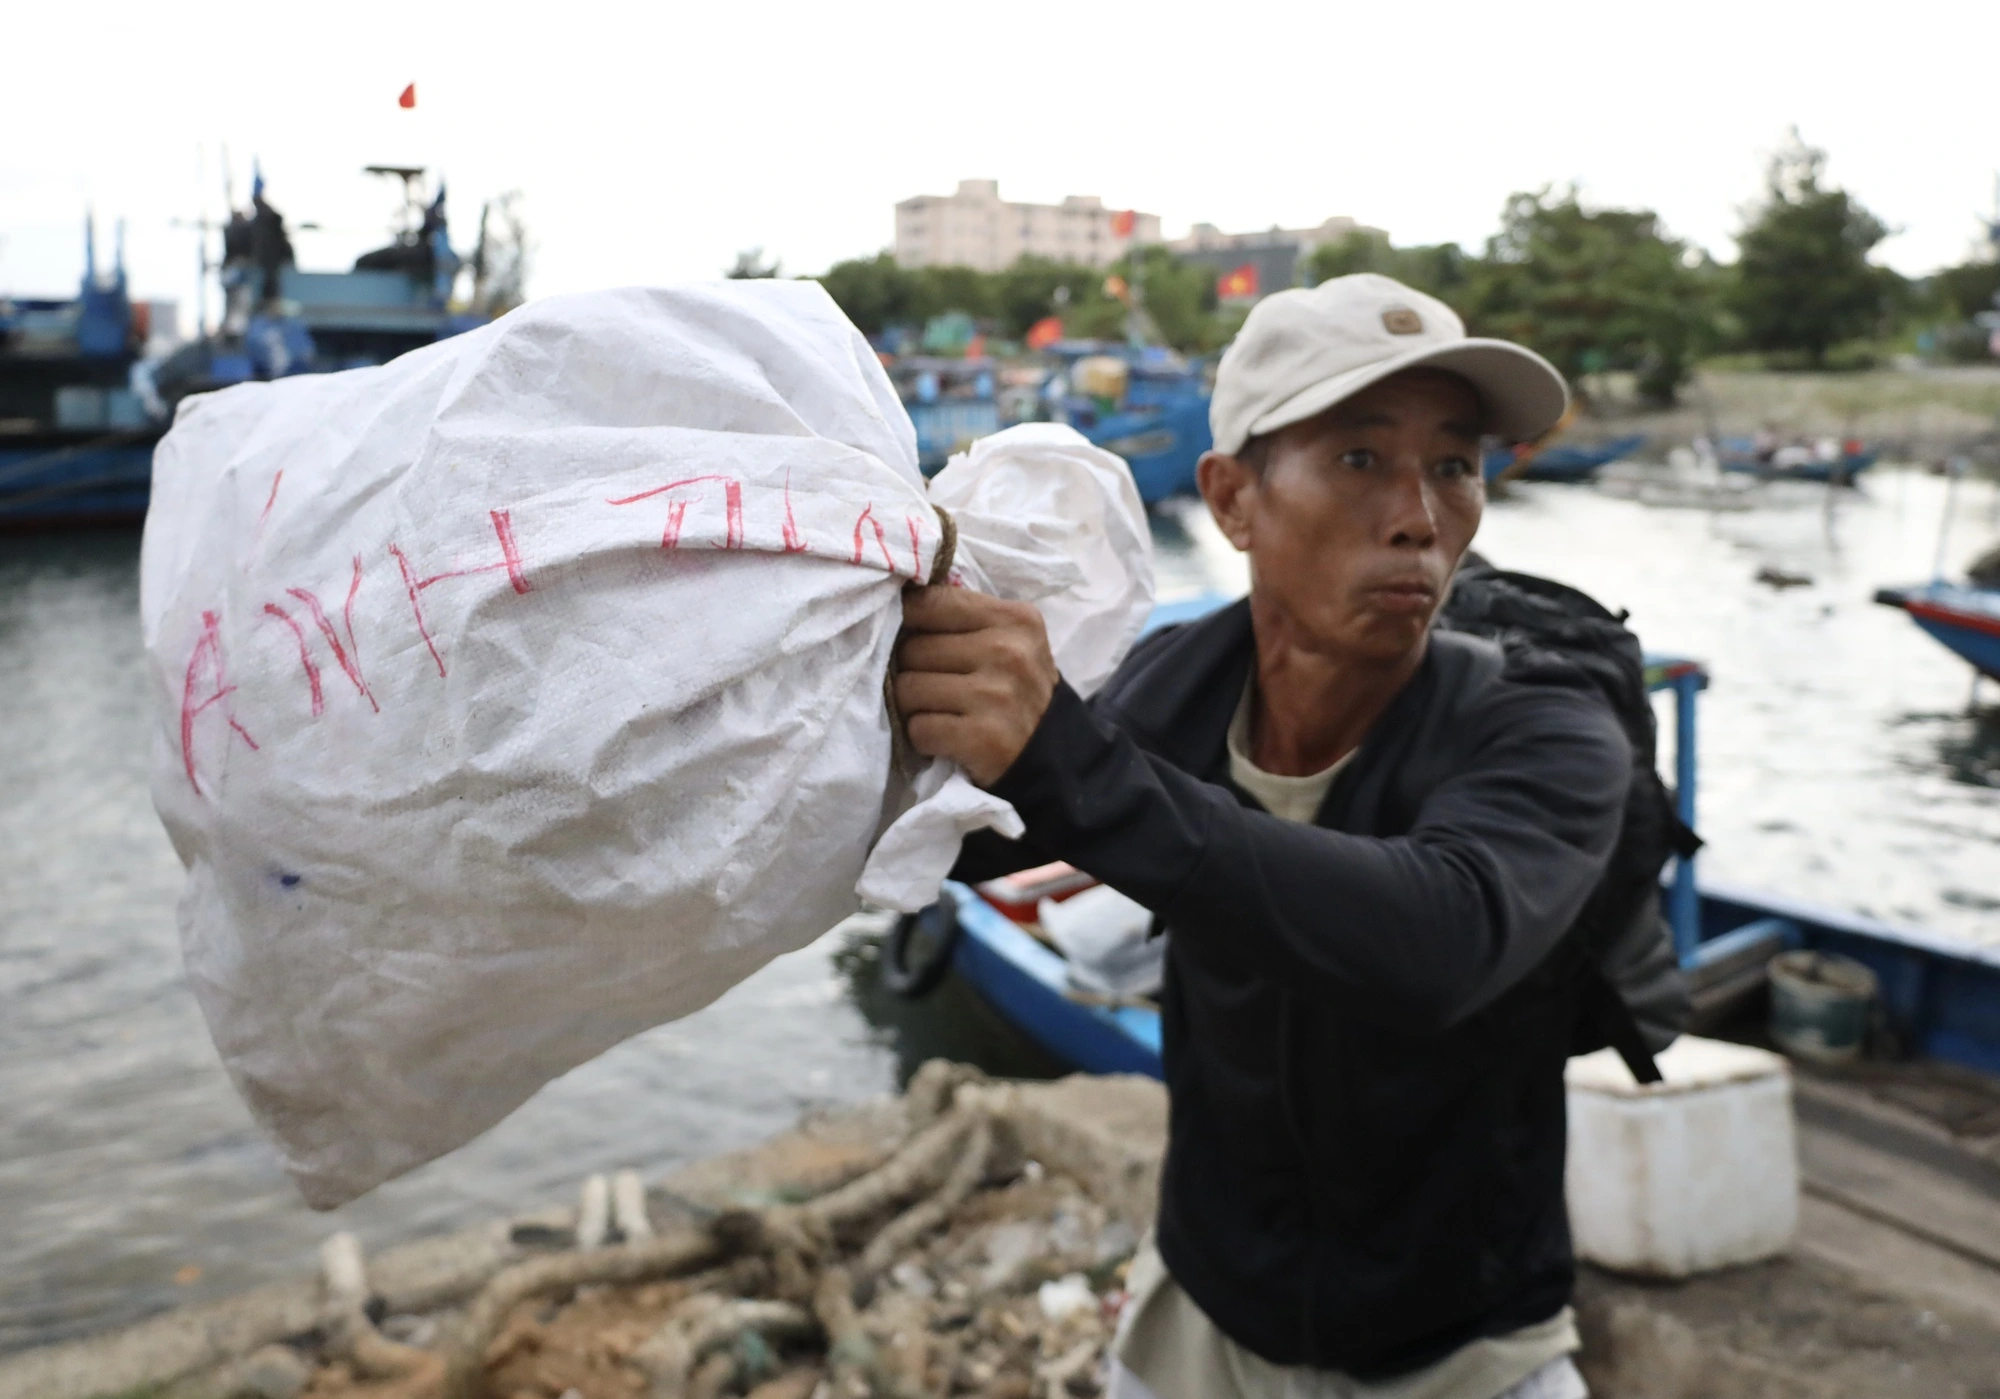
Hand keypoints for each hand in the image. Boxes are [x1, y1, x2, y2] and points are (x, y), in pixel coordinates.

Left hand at [895, 586, 1058, 786]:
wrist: (1054, 755)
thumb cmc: (1018, 689)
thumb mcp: (1010, 640)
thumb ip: (964, 618)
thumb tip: (897, 602)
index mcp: (1014, 619)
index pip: (930, 602)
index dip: (906, 619)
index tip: (908, 636)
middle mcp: (1008, 652)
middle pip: (912, 649)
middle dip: (912, 670)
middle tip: (934, 686)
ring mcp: (996, 695)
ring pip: (908, 688)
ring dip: (913, 707)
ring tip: (939, 712)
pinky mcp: (983, 737)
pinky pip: (918, 728)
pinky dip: (923, 738)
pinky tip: (945, 738)